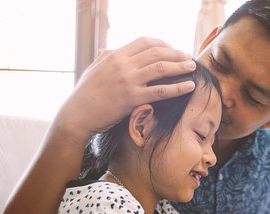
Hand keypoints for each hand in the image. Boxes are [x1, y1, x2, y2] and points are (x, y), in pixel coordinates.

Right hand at [54, 37, 196, 142]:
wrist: (77, 115)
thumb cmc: (85, 94)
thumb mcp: (95, 68)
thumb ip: (108, 57)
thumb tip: (116, 50)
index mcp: (115, 55)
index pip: (144, 42)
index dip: (162, 44)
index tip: (172, 49)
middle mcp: (123, 65)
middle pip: (157, 52)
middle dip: (176, 53)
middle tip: (188, 57)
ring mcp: (128, 81)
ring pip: (161, 68)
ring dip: (180, 66)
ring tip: (192, 67)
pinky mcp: (132, 99)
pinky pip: (160, 91)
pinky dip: (177, 88)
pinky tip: (189, 86)